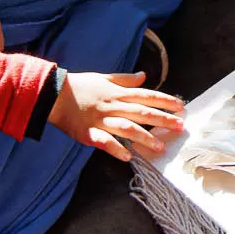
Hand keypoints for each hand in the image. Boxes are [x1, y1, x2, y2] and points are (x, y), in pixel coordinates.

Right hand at [52, 70, 186, 160]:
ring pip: (126, 128)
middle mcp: (112, 106)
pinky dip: (115, 149)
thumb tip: (144, 75)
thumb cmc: (80, 86)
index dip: (165, 101)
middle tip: (179, 127)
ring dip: (144, 137)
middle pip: (141, 112)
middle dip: (162, 119)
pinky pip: (103, 142)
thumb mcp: (104, 77)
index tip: (181, 107)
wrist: (53, 94)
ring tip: (159, 147)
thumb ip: (125, 79)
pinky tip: (127, 157)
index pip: (146, 95)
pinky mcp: (88, 133)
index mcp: (117, 92)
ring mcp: (100, 120)